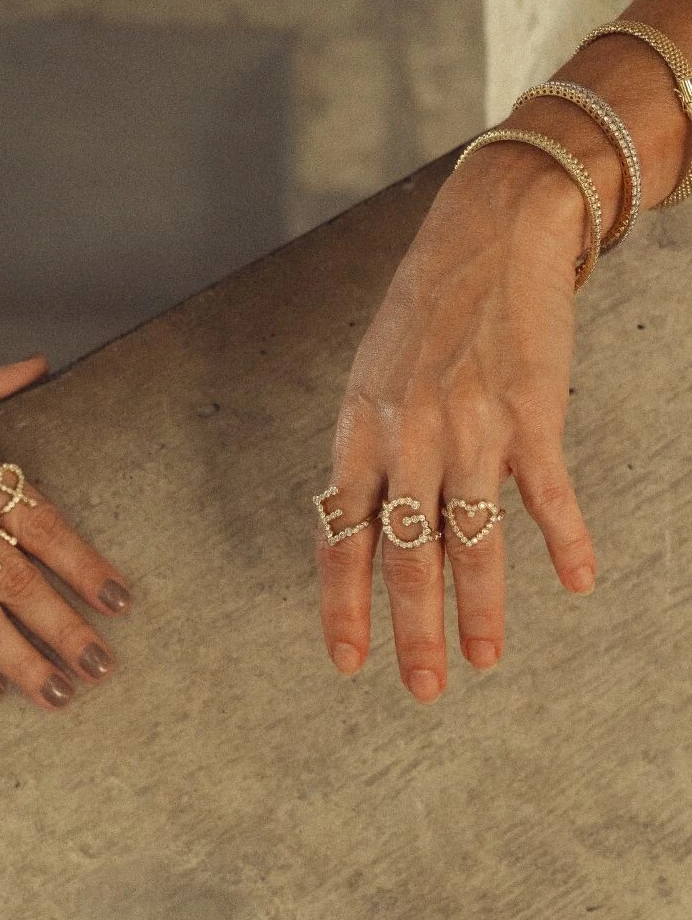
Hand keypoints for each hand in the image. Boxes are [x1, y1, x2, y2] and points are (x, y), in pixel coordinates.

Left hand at [317, 144, 598, 702]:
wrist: (490, 232)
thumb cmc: (424, 308)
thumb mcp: (373, 377)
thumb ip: (371, 451)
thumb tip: (366, 521)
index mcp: (359, 429)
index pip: (340, 534)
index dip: (342, 602)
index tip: (347, 657)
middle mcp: (408, 435)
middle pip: (404, 552)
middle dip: (410, 627)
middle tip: (418, 687)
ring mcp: (470, 425)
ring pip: (472, 537)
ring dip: (479, 607)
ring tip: (482, 660)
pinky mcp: (531, 412)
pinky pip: (547, 492)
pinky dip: (566, 539)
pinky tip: (578, 579)